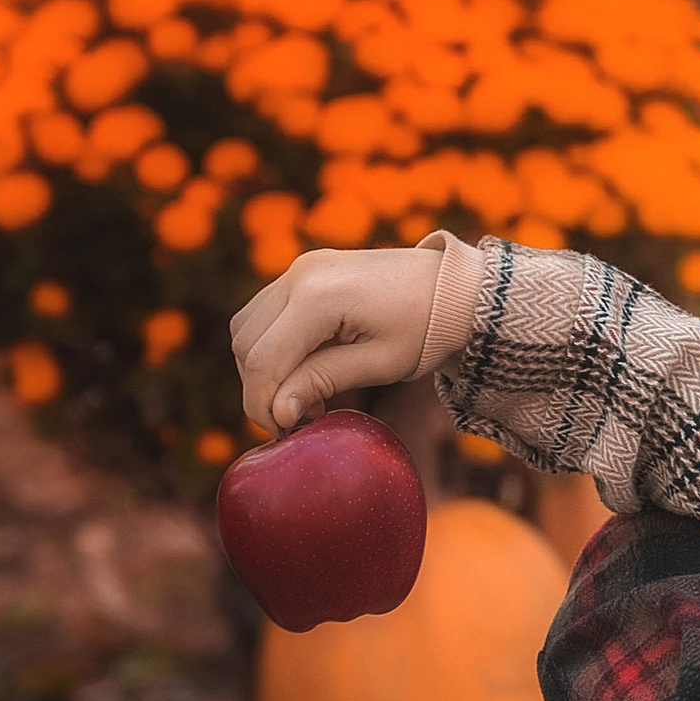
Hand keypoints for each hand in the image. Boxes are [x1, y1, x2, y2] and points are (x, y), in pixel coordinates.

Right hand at [232, 233, 489, 433]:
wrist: (454, 288)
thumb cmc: (425, 328)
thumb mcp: (379, 364)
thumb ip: (322, 382)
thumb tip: (277, 412)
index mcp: (317, 296)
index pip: (263, 360)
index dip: (262, 404)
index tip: (285, 432)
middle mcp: (300, 274)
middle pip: (246, 344)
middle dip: (261, 389)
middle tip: (298, 419)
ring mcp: (300, 268)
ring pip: (247, 327)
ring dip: (262, 367)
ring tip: (306, 396)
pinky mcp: (304, 271)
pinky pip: (264, 313)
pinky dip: (271, 345)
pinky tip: (306, 369)